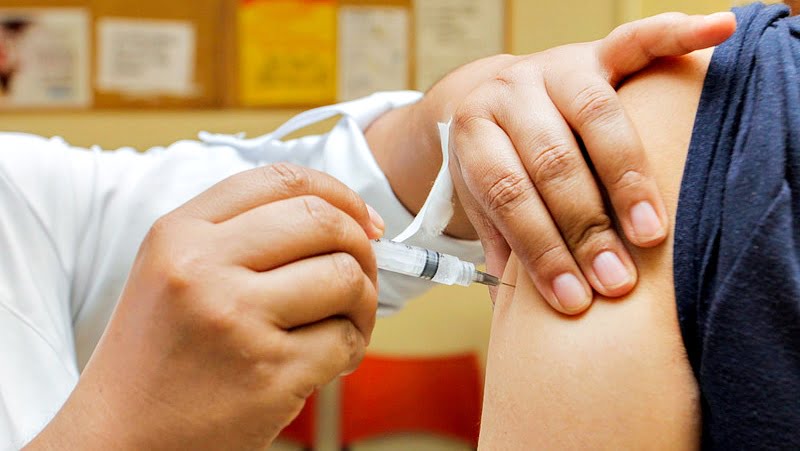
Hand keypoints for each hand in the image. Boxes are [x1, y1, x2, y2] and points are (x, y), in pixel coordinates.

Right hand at [29, 164, 382, 449]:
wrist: (119, 436)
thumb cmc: (158, 353)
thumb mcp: (172, 269)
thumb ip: (239, 232)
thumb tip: (340, 218)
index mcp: (180, 233)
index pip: (281, 180)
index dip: (339, 193)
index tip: (363, 219)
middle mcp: (204, 268)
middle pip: (324, 222)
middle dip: (361, 246)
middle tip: (361, 273)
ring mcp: (237, 320)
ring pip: (344, 278)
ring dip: (363, 300)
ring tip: (345, 321)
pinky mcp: (268, 373)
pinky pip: (345, 340)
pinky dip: (352, 348)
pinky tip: (330, 360)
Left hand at [372, 12, 735, 313]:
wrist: (486, 98)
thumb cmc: (493, 162)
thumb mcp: (481, 201)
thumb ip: (502, 242)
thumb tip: (522, 312)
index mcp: (474, 132)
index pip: (507, 193)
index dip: (540, 249)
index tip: (573, 300)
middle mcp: (510, 93)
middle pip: (551, 160)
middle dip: (585, 227)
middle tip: (616, 281)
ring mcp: (553, 67)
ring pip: (595, 115)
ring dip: (627, 177)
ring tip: (652, 235)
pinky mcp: (592, 52)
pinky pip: (635, 40)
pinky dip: (676, 35)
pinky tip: (717, 33)